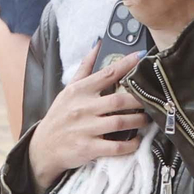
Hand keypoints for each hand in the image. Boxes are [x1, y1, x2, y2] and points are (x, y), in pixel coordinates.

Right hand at [27, 43, 148, 190]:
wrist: (42, 148)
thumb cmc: (59, 116)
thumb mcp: (68, 91)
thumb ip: (85, 69)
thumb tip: (98, 45)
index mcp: (79, 92)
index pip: (106, 74)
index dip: (126, 64)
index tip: (141, 57)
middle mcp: (82, 108)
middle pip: (119, 100)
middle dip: (139, 100)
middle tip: (151, 100)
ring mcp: (85, 129)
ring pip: (120, 122)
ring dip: (139, 121)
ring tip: (146, 119)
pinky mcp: (88, 148)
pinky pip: (116, 146)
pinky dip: (130, 144)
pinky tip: (136, 140)